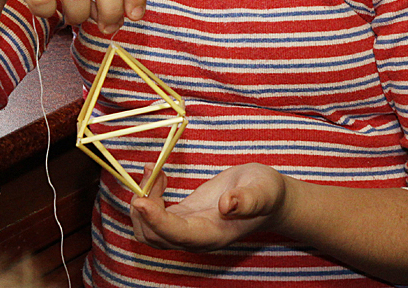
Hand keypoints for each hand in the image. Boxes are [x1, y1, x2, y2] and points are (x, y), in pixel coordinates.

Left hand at [130, 162, 286, 250]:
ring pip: (148, 230)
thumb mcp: (263, 191)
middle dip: (143, 207)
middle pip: (154, 237)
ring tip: (154, 169)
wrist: (268, 198)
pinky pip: (154, 215)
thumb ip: (248, 200)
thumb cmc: (267, 194)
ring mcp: (186, 229)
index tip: (140, 200)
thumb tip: (227, 205)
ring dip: (142, 201)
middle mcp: (196, 238)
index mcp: (214, 235)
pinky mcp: (182, 216)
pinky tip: (159, 174)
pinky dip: (148, 196)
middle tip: (152, 169)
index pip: (177, 235)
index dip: (156, 220)